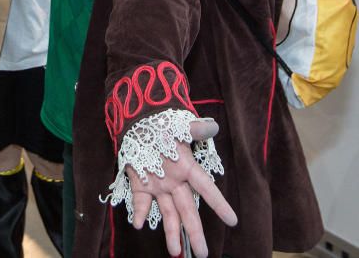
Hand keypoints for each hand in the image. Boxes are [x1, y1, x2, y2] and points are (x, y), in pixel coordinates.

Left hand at [128, 119, 236, 257]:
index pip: (206, 188)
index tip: (233, 221)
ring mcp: (159, 185)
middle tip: (202, 253)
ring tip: (175, 251)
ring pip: (167, 213)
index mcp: (187, 168)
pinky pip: (141, 201)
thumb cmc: (163, 126)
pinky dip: (139, 212)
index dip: (218, 204)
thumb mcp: (178, 126)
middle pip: (187, 210)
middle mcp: (175, 182)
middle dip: (195, 231)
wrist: (140, 125)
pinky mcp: (141, 184)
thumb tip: (213, 126)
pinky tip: (138, 224)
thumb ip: (195, 129)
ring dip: (170, 231)